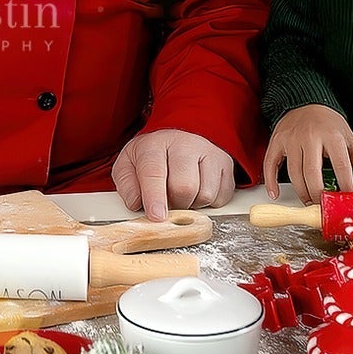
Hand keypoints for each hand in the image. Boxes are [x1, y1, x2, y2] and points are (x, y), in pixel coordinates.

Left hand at [112, 129, 236, 221]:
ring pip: (205, 194)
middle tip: (167, 205)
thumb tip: (135, 203)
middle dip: (174, 205)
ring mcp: (209, 153)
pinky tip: (197, 193)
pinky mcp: (225, 164)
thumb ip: (127, 185)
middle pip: (184, 187)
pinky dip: (209, 204)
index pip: (154, 172)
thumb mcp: (129, 165)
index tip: (156, 216)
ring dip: (192, 205)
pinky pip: (221, 197)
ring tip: (182, 196)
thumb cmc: (152, 157)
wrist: (180, 137)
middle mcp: (185, 145)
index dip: (154, 197)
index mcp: (155, 145)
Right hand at [261, 104, 352, 204]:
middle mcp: (310, 137)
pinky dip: (271, 181)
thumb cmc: (327, 121)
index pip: (341, 166)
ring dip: (301, 193)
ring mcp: (291, 139)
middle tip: (323, 205)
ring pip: (294, 174)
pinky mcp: (277, 141)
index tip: (347, 198)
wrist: (305, 101)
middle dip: (318, 195)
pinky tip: (275, 193)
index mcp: (332, 135)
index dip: (345, 185)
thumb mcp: (348, 136)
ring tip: (309, 201)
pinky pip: (270, 164)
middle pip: (312, 173)